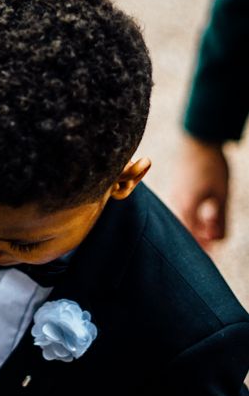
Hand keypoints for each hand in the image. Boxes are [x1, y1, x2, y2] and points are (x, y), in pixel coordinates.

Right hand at [170, 135, 228, 249]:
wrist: (197, 140)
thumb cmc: (212, 166)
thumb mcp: (222, 194)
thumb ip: (220, 219)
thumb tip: (217, 239)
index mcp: (186, 205)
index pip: (190, 236)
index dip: (201, 247)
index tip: (211, 254)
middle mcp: (175, 202)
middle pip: (183, 230)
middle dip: (198, 238)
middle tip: (211, 243)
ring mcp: (173, 194)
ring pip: (181, 220)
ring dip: (196, 226)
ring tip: (211, 226)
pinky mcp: (175, 189)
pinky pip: (180, 210)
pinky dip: (191, 216)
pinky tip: (204, 213)